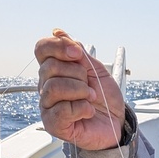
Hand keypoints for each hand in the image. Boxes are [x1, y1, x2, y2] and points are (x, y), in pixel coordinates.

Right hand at [34, 29, 124, 149]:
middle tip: (90, 86)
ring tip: (91, 98)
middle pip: (50, 67)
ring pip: (54, 88)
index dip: (58, 47)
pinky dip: (82, 108)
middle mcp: (46, 87)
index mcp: (54, 71)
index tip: (78, 54)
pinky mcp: (54, 125)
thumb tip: (58, 32)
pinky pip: (62, 110)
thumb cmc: (105, 99)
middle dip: (78, 74)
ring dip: (81, 91)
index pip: (41, 49)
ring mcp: (48, 106)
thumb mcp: (95, 69)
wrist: (117, 123)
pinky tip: (88, 111)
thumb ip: (78, 52)